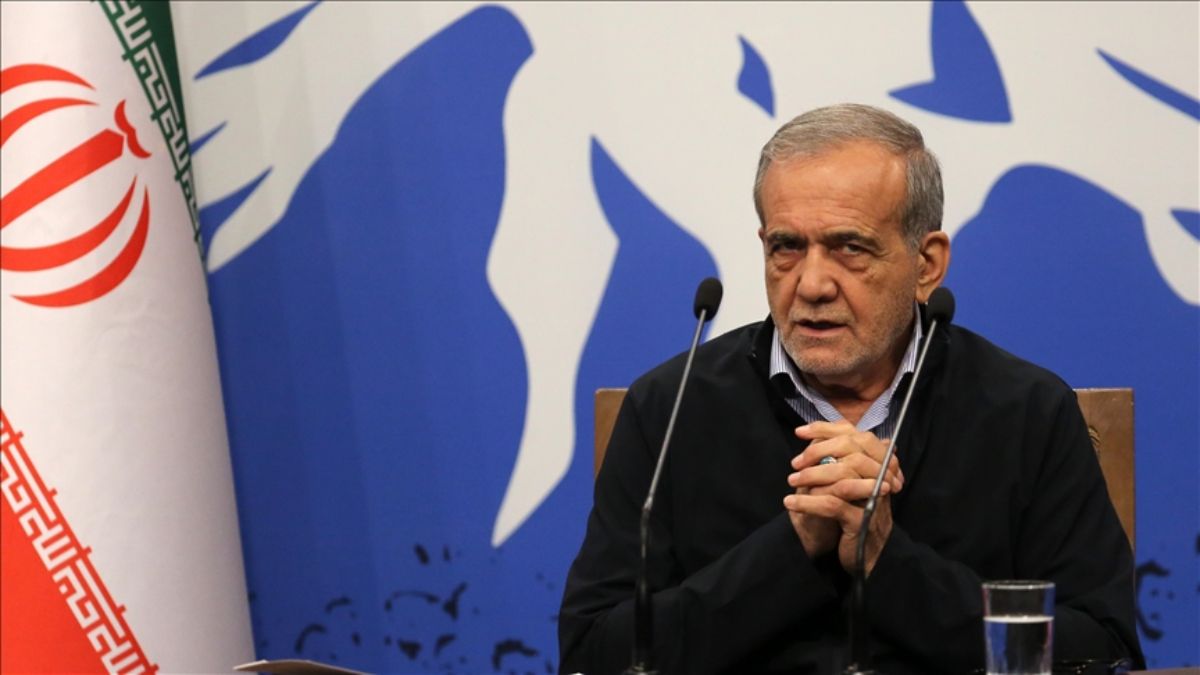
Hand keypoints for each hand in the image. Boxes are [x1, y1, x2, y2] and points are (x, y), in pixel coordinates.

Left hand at [783, 421, 902, 573]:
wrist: (870, 557)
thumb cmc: (854, 518)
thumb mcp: (847, 487)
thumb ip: (838, 463)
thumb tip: (816, 438)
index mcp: (879, 466)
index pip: (857, 436)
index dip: (827, 429)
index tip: (801, 431)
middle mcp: (882, 479)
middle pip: (852, 452)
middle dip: (817, 453)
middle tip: (795, 463)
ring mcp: (875, 499)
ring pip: (842, 478)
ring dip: (811, 477)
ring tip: (791, 482)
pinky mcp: (862, 520)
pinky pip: (832, 505)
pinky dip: (808, 502)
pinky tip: (790, 503)